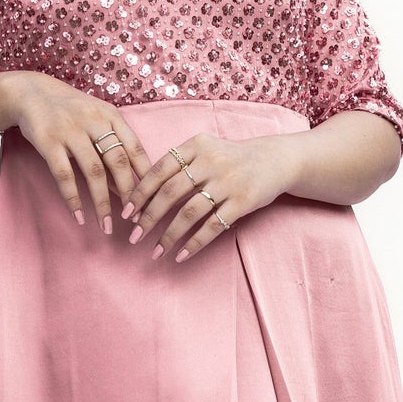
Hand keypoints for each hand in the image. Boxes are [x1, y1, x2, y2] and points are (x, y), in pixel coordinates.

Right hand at [8, 73, 154, 234]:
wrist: (32, 93)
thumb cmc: (70, 111)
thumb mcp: (97, 118)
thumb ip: (113, 145)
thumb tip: (127, 186)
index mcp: (111, 115)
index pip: (135, 148)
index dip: (144, 177)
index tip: (151, 201)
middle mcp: (94, 121)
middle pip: (118, 162)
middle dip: (128, 193)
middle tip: (133, 218)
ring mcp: (70, 130)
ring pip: (93, 172)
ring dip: (102, 202)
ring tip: (106, 225)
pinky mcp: (48, 141)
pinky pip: (64, 175)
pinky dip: (73, 198)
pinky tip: (79, 216)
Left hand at [125, 131, 294, 262]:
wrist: (276, 160)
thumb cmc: (232, 158)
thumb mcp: (206, 149)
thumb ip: (179, 164)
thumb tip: (143, 195)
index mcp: (196, 146)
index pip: (160, 170)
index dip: (141, 192)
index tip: (126, 213)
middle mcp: (211, 161)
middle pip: (170, 192)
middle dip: (148, 217)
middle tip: (134, 237)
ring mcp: (228, 182)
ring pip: (189, 213)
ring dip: (169, 235)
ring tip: (155, 252)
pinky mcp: (243, 201)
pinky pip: (213, 227)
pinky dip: (194, 243)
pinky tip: (180, 255)